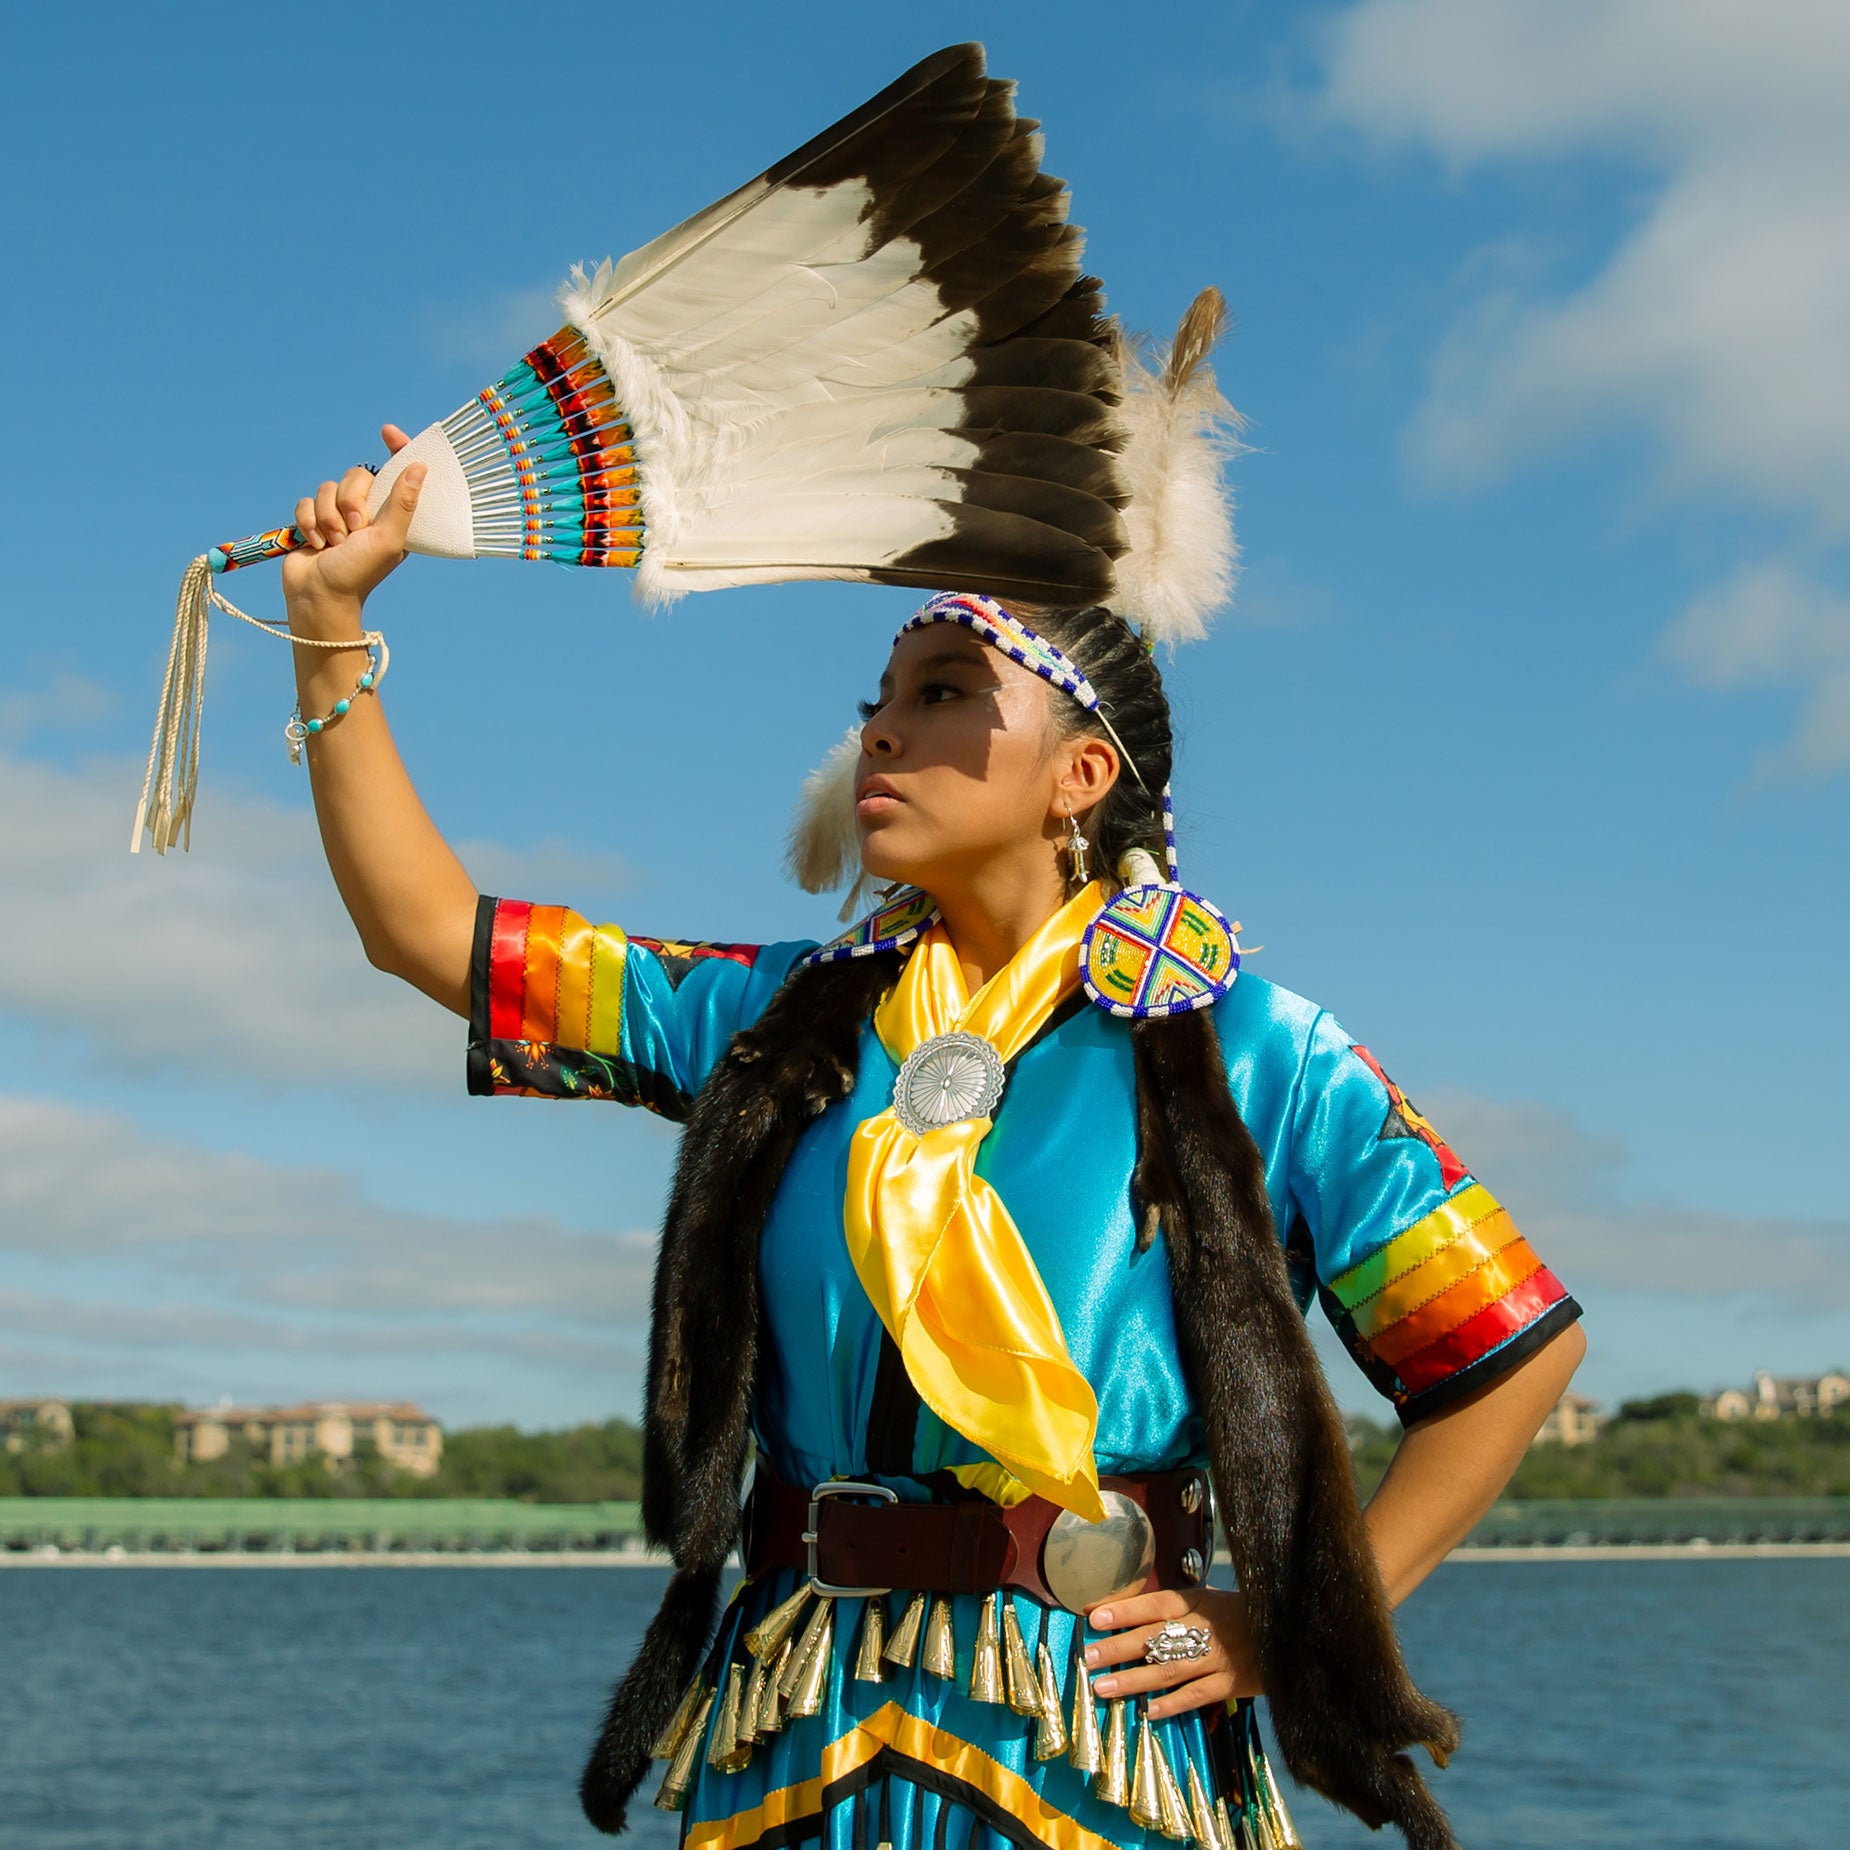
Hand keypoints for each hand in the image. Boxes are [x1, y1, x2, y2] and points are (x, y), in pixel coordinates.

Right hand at [281, 423, 423, 630]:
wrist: (319, 595)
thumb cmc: (359, 573)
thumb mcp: (388, 539)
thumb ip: (402, 503)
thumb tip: (420, 466)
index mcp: (392, 516)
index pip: (396, 473)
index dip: (395, 450)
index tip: (387, 432)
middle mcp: (367, 512)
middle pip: (355, 476)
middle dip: (350, 502)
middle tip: (354, 530)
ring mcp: (338, 515)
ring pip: (327, 487)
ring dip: (328, 518)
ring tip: (335, 544)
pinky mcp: (313, 520)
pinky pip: (306, 501)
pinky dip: (308, 523)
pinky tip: (315, 544)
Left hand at [1084, 1586, 1260, 1719]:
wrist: (1289, 1631)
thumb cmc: (1240, 1614)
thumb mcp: (1210, 1600)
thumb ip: (1177, 1609)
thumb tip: (1129, 1614)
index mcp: (1198, 1601)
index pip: (1155, 1604)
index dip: (1125, 1611)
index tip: (1094, 1618)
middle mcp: (1204, 1627)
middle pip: (1154, 1638)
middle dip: (1118, 1649)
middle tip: (1087, 1658)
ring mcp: (1218, 1657)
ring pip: (1169, 1670)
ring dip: (1134, 1680)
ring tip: (1104, 1687)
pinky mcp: (1231, 1684)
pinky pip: (1196, 1696)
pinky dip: (1172, 1704)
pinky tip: (1148, 1711)